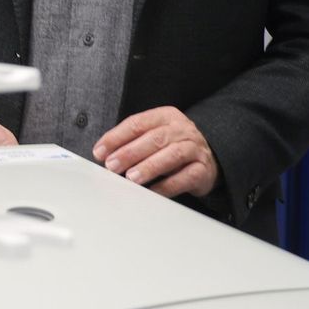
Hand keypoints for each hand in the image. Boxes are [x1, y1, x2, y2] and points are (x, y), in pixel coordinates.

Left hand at [92, 106, 217, 198]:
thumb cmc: (171, 147)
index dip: (116, 137)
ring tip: (131, 178)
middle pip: (154, 138)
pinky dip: (167, 185)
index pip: (137, 123)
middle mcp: (182, 129)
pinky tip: (152, 192)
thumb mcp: (153, 137)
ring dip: (149, 167)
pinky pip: (186, 177)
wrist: (208, 159)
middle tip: (112, 165)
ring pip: (172, 155)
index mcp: (166, 116)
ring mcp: (195, 148)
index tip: (99, 152)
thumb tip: (103, 155)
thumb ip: (131, 142)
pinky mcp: (203, 169)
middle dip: (130, 152)